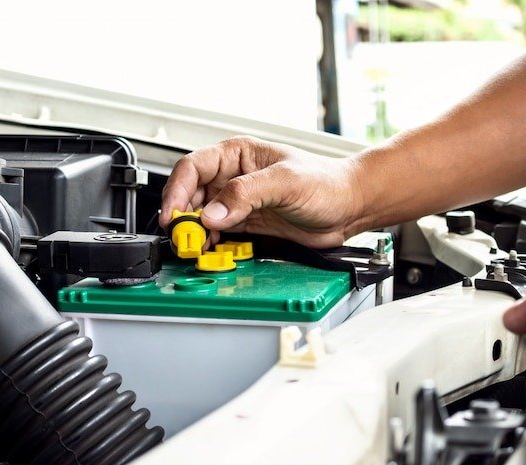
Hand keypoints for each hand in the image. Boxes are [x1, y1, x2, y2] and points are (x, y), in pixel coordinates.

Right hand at [160, 137, 362, 247]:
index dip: (177, 190)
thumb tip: (213, 212)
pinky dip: (212, 242)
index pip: (193, 167)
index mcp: (238, 155)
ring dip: (195, 232)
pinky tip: (212, 250)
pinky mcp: (250, 222)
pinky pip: (221, 232)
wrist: (351, 207)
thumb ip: (247, 194)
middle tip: (182, 237)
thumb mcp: (286, 182)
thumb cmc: (328, 183)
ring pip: (203, 216)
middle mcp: (235, 176)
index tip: (174, 214)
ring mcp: (242, 201)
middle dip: (183, 215)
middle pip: (193, 194)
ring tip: (195, 247)